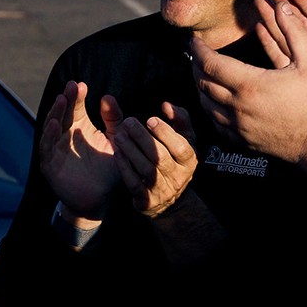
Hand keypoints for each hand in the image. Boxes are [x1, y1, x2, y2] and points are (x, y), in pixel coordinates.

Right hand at [39, 81, 121, 218]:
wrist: (101, 199)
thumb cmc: (109, 169)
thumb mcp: (115, 141)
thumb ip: (114, 120)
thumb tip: (107, 97)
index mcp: (80, 127)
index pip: (76, 108)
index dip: (77, 97)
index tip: (81, 85)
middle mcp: (65, 135)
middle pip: (62, 113)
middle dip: (66, 100)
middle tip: (71, 87)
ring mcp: (55, 149)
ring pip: (51, 127)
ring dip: (55, 113)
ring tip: (61, 100)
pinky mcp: (49, 164)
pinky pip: (46, 148)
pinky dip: (48, 135)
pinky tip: (54, 124)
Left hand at [111, 101, 196, 216]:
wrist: (168, 200)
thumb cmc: (173, 160)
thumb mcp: (182, 140)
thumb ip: (178, 120)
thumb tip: (166, 105)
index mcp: (189, 161)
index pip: (181, 147)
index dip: (166, 133)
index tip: (149, 119)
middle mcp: (179, 177)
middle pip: (161, 158)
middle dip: (143, 139)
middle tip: (128, 123)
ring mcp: (163, 191)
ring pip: (147, 170)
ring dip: (132, 152)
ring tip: (119, 136)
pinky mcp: (147, 201)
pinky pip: (135, 184)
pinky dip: (125, 168)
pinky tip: (117, 154)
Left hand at [191, 1, 306, 164]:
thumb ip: (294, 30)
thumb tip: (282, 4)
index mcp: (250, 84)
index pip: (210, 63)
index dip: (198, 50)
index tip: (195, 40)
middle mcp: (237, 106)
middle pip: (201, 82)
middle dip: (196, 65)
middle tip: (197, 53)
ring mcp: (238, 126)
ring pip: (204, 103)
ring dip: (200, 86)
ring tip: (203, 73)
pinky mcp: (241, 140)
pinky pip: (214, 122)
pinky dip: (209, 107)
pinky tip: (215, 99)